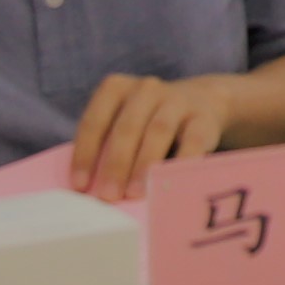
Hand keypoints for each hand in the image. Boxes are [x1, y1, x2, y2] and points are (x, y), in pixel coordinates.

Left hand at [66, 68, 241, 200]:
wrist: (203, 101)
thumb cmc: (148, 122)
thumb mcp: (124, 124)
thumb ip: (106, 147)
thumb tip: (89, 190)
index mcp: (116, 88)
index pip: (94, 121)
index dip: (85, 154)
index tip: (80, 186)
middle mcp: (146, 89)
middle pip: (127, 127)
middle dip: (115, 164)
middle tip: (108, 196)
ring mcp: (177, 100)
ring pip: (158, 131)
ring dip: (143, 165)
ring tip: (134, 194)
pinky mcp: (204, 117)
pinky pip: (192, 140)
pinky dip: (180, 162)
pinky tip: (171, 183)